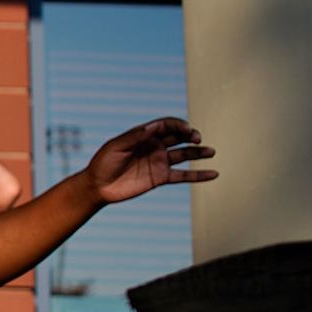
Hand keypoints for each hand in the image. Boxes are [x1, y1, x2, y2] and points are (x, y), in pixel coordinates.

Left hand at [85, 117, 215, 205]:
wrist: (98, 186)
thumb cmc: (103, 162)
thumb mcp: (116, 146)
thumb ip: (134, 136)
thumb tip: (152, 127)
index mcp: (144, 135)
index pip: (167, 125)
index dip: (178, 125)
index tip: (187, 130)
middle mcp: (154, 146)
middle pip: (178, 137)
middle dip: (190, 135)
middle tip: (197, 138)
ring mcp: (159, 162)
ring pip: (184, 154)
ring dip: (198, 152)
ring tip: (211, 151)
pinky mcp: (161, 178)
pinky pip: (184, 175)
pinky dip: (198, 175)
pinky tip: (213, 174)